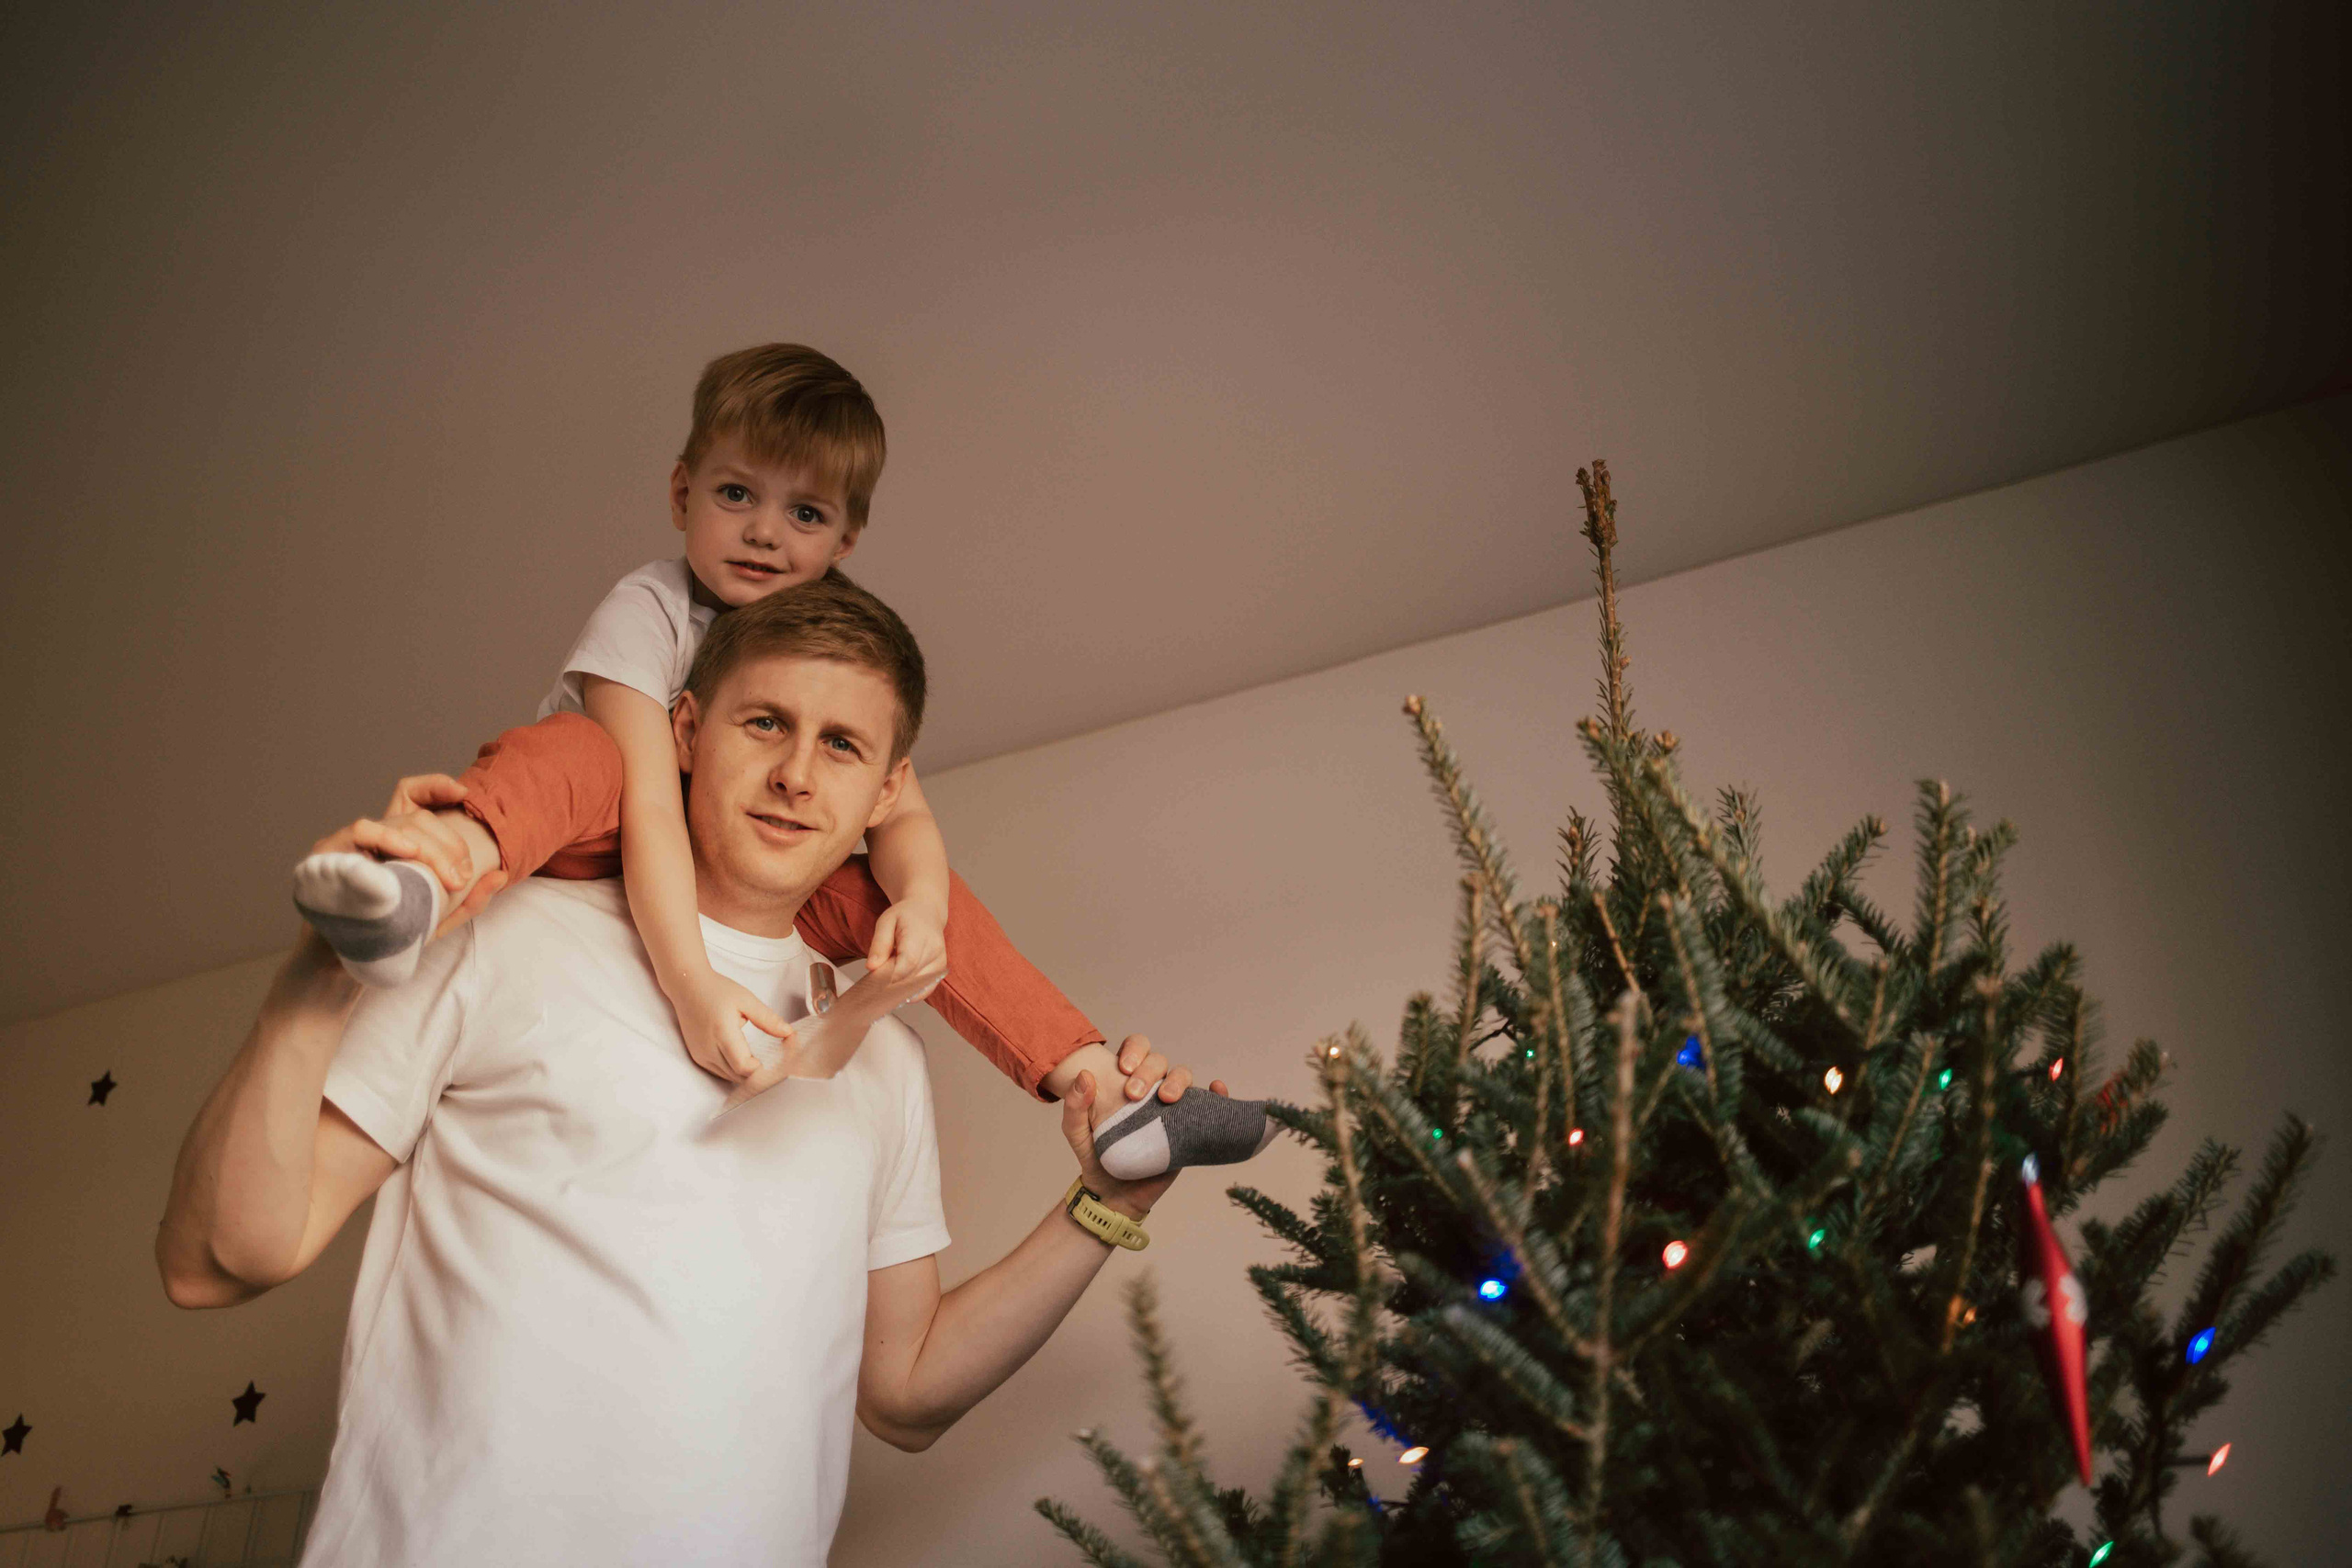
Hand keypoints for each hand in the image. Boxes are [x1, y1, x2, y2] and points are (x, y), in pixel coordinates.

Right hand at [305, 792, 507, 940]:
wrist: (347, 963)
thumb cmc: (391, 935)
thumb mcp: (438, 918)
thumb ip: (470, 899)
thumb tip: (502, 875)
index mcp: (397, 841)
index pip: (412, 796)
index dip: (436, 787)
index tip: (464, 793)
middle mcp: (375, 836)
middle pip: (418, 817)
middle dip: (449, 843)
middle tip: (463, 875)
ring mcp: (352, 841)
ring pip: (398, 822)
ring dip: (429, 846)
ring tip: (448, 875)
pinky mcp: (330, 852)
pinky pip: (362, 830)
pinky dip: (388, 836)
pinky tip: (408, 855)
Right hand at [670, 966, 794, 1083]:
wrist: (687, 987)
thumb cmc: (716, 990)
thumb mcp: (746, 1000)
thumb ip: (767, 1019)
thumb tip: (788, 1033)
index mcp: (722, 1033)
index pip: (744, 1067)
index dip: (761, 1070)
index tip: (776, 1062)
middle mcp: (708, 1049)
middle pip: (738, 1077)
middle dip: (757, 1074)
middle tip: (773, 1063)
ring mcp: (700, 1055)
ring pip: (728, 1078)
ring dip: (745, 1074)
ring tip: (760, 1061)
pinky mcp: (697, 1057)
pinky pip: (719, 1072)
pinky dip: (733, 1071)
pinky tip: (744, 1059)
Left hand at [865, 898, 947, 1001]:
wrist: (926, 911)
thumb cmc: (904, 916)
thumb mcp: (886, 921)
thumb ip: (879, 944)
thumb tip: (872, 967)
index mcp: (920, 936)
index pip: (907, 964)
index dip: (890, 977)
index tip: (873, 983)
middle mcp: (934, 950)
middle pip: (911, 977)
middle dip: (891, 985)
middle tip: (875, 984)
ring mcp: (940, 961)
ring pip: (918, 986)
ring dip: (901, 988)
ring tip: (888, 981)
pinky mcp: (940, 969)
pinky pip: (926, 988)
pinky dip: (912, 992)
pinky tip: (900, 989)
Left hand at [1060, 1034, 1231, 1220]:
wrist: (1114, 1195)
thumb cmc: (1094, 1158)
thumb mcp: (1076, 1132)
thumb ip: (1074, 1105)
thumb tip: (1084, 1076)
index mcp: (1124, 1081)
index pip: (1135, 1049)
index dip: (1134, 1050)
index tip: (1124, 1069)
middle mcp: (1150, 1088)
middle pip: (1159, 1061)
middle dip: (1149, 1070)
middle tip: (1134, 1094)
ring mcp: (1171, 1107)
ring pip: (1183, 1076)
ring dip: (1178, 1079)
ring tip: (1166, 1098)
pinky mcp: (1188, 1127)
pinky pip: (1208, 1104)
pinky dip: (1217, 1092)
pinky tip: (1216, 1088)